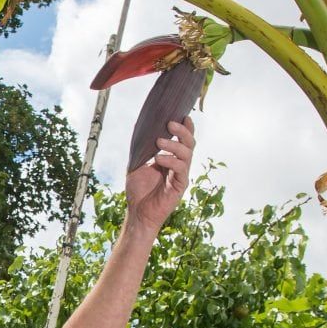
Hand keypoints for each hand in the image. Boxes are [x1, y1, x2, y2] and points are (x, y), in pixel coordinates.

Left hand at [125, 117, 194, 233]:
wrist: (138, 213)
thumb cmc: (138, 191)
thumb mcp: (136, 164)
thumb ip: (141, 148)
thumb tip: (139, 128)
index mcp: (171, 158)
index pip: (183, 140)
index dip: (186, 127)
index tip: (182, 114)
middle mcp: (179, 165)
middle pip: (189, 143)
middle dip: (182, 131)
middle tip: (169, 123)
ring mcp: (181, 175)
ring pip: (187, 154)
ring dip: (174, 145)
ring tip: (159, 141)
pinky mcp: (180, 186)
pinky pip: (180, 169)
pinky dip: (170, 161)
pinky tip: (158, 159)